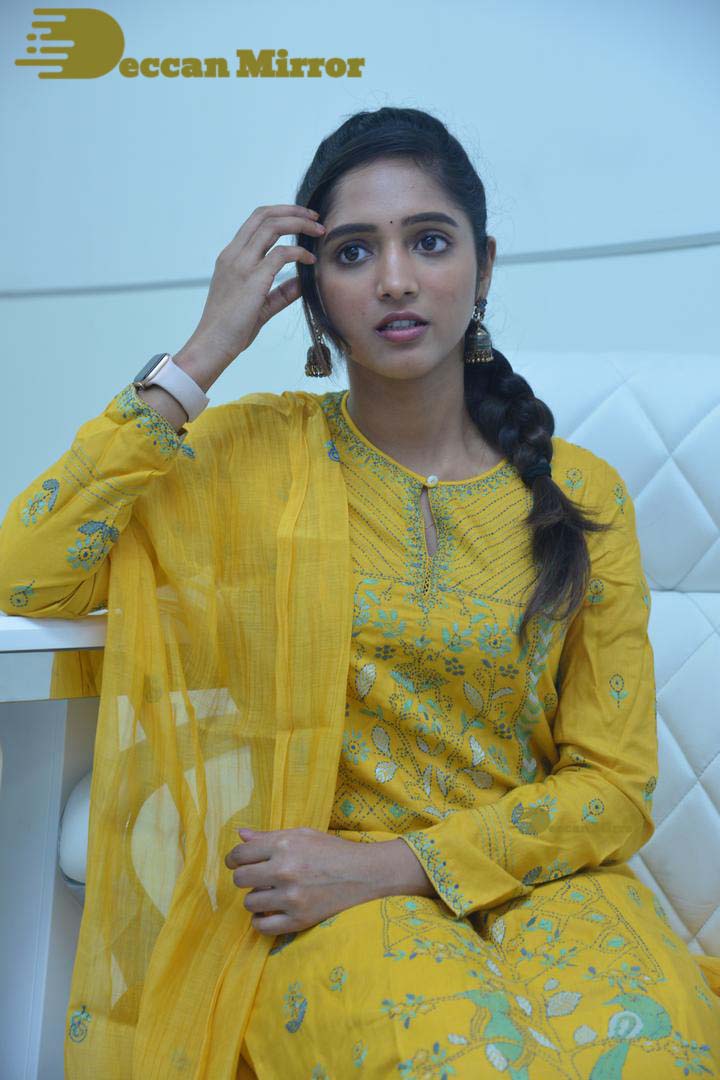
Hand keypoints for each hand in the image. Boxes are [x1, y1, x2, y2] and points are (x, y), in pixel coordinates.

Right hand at [185, 203, 324, 375]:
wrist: (212, 345)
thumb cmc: (231, 330)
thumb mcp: (260, 306)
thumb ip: (281, 293)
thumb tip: (302, 284)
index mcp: (231, 257)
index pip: (255, 221)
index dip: (280, 214)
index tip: (301, 219)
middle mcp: (234, 255)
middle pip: (264, 215)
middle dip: (293, 211)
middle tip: (315, 217)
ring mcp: (241, 264)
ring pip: (272, 226)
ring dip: (299, 224)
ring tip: (318, 232)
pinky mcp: (252, 279)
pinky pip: (281, 254)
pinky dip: (299, 252)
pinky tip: (310, 260)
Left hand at [224, 826, 378, 935]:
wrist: (363, 873)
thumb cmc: (331, 850)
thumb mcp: (302, 835)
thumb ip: (269, 836)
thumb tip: (240, 836)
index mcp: (283, 845)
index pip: (240, 854)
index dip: (234, 859)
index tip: (237, 862)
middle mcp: (284, 870)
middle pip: (240, 879)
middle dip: (244, 877)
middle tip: (256, 877)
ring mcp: (291, 897)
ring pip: (249, 902)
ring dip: (255, 898)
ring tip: (269, 893)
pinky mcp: (299, 919)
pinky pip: (262, 926)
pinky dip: (260, 920)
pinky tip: (269, 911)